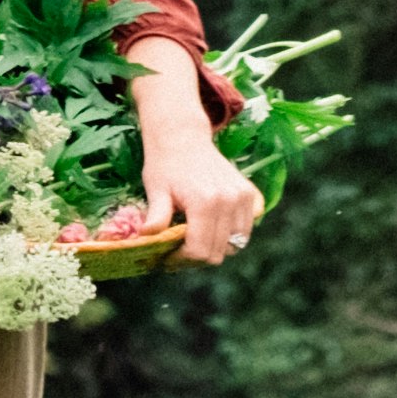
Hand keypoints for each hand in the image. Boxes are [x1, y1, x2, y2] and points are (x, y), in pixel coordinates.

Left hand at [141, 106, 263, 264]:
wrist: (183, 137)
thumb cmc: (165, 165)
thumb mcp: (156, 190)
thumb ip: (157, 216)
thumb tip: (146, 237)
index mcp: (205, 202)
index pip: (200, 251)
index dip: (183, 259)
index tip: (169, 256)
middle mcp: (230, 201)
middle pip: (219, 252)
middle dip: (197, 256)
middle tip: (179, 249)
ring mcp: (244, 197)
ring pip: (236, 244)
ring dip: (216, 247)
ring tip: (195, 238)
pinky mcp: (250, 194)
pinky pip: (246, 228)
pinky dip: (231, 234)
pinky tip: (212, 227)